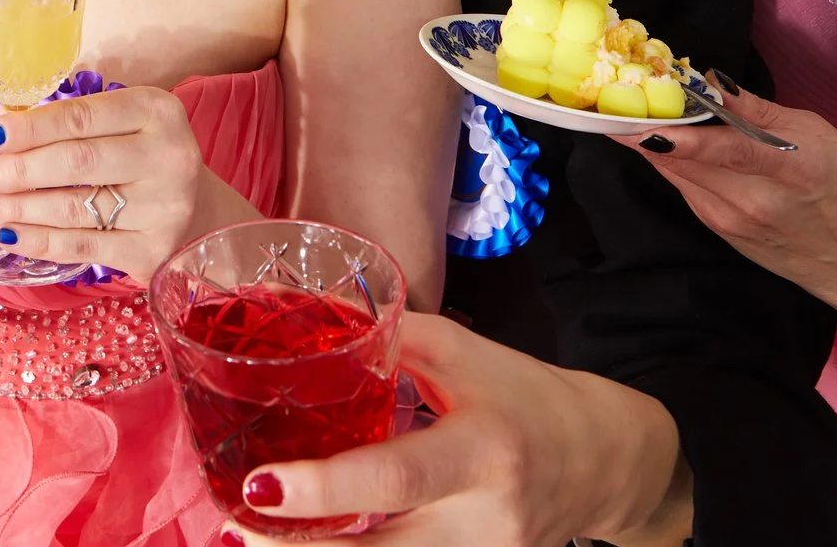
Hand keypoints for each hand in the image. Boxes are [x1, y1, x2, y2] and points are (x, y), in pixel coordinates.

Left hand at [0, 87, 233, 282]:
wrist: (202, 214)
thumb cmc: (145, 158)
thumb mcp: (124, 124)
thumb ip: (72, 122)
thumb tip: (1, 128)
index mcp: (157, 111)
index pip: (81, 117)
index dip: (30, 127)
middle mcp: (168, 157)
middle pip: (77, 162)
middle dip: (20, 170)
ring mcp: (164, 208)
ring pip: (74, 208)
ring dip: (20, 208)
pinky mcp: (152, 251)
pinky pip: (81, 248)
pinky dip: (38, 241)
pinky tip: (9, 234)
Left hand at [231, 312, 687, 546]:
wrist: (605, 461)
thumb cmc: (523, 396)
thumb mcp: (463, 354)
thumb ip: (388, 337)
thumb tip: (302, 313)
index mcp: (483, 452)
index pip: (395, 479)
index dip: (325, 488)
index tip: (261, 485)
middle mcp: (482, 522)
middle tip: (231, 523)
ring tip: (251, 538)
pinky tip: (309, 545)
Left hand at [615, 82, 836, 315]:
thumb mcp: (819, 135)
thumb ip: (759, 111)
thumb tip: (714, 82)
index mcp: (791, 169)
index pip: (724, 150)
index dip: (677, 133)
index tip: (635, 113)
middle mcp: (755, 202)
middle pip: (684, 161)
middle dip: (645, 127)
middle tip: (614, 93)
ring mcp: (734, 224)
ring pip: (676, 175)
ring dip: (652, 143)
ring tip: (627, 108)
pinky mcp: (723, 234)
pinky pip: (686, 191)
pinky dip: (672, 164)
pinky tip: (662, 141)